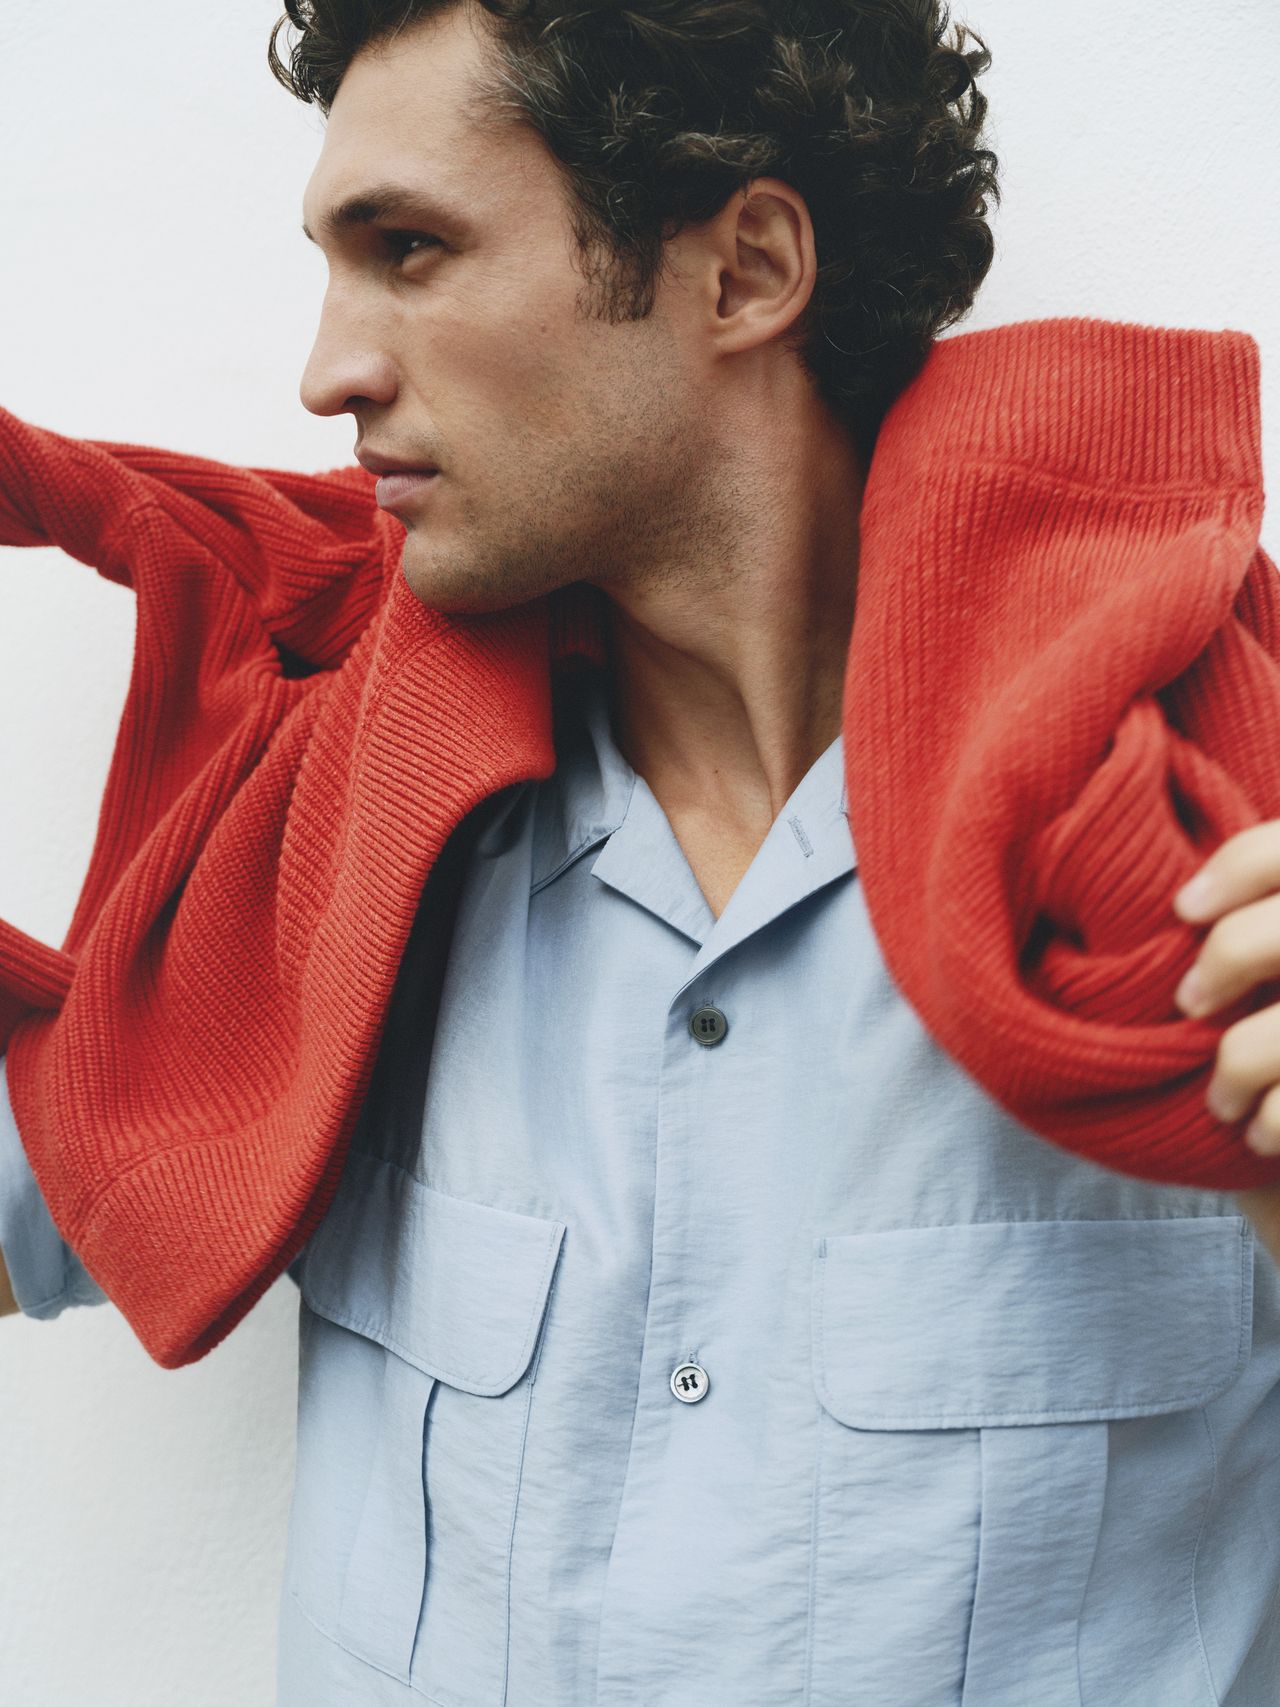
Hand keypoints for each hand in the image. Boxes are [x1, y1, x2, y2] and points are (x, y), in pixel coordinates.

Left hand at [1173, 820, 1279, 1265]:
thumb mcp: (1270, 977)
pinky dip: (1273, 1119)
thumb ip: (1252, 928)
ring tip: (1221, 1100)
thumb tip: (1171, 886)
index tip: (1183, 910)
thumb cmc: (1275, 1048)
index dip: (1241, 864)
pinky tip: (1258, 1134)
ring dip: (1238, 1064)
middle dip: (1231, 953)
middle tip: (1189, 1002)